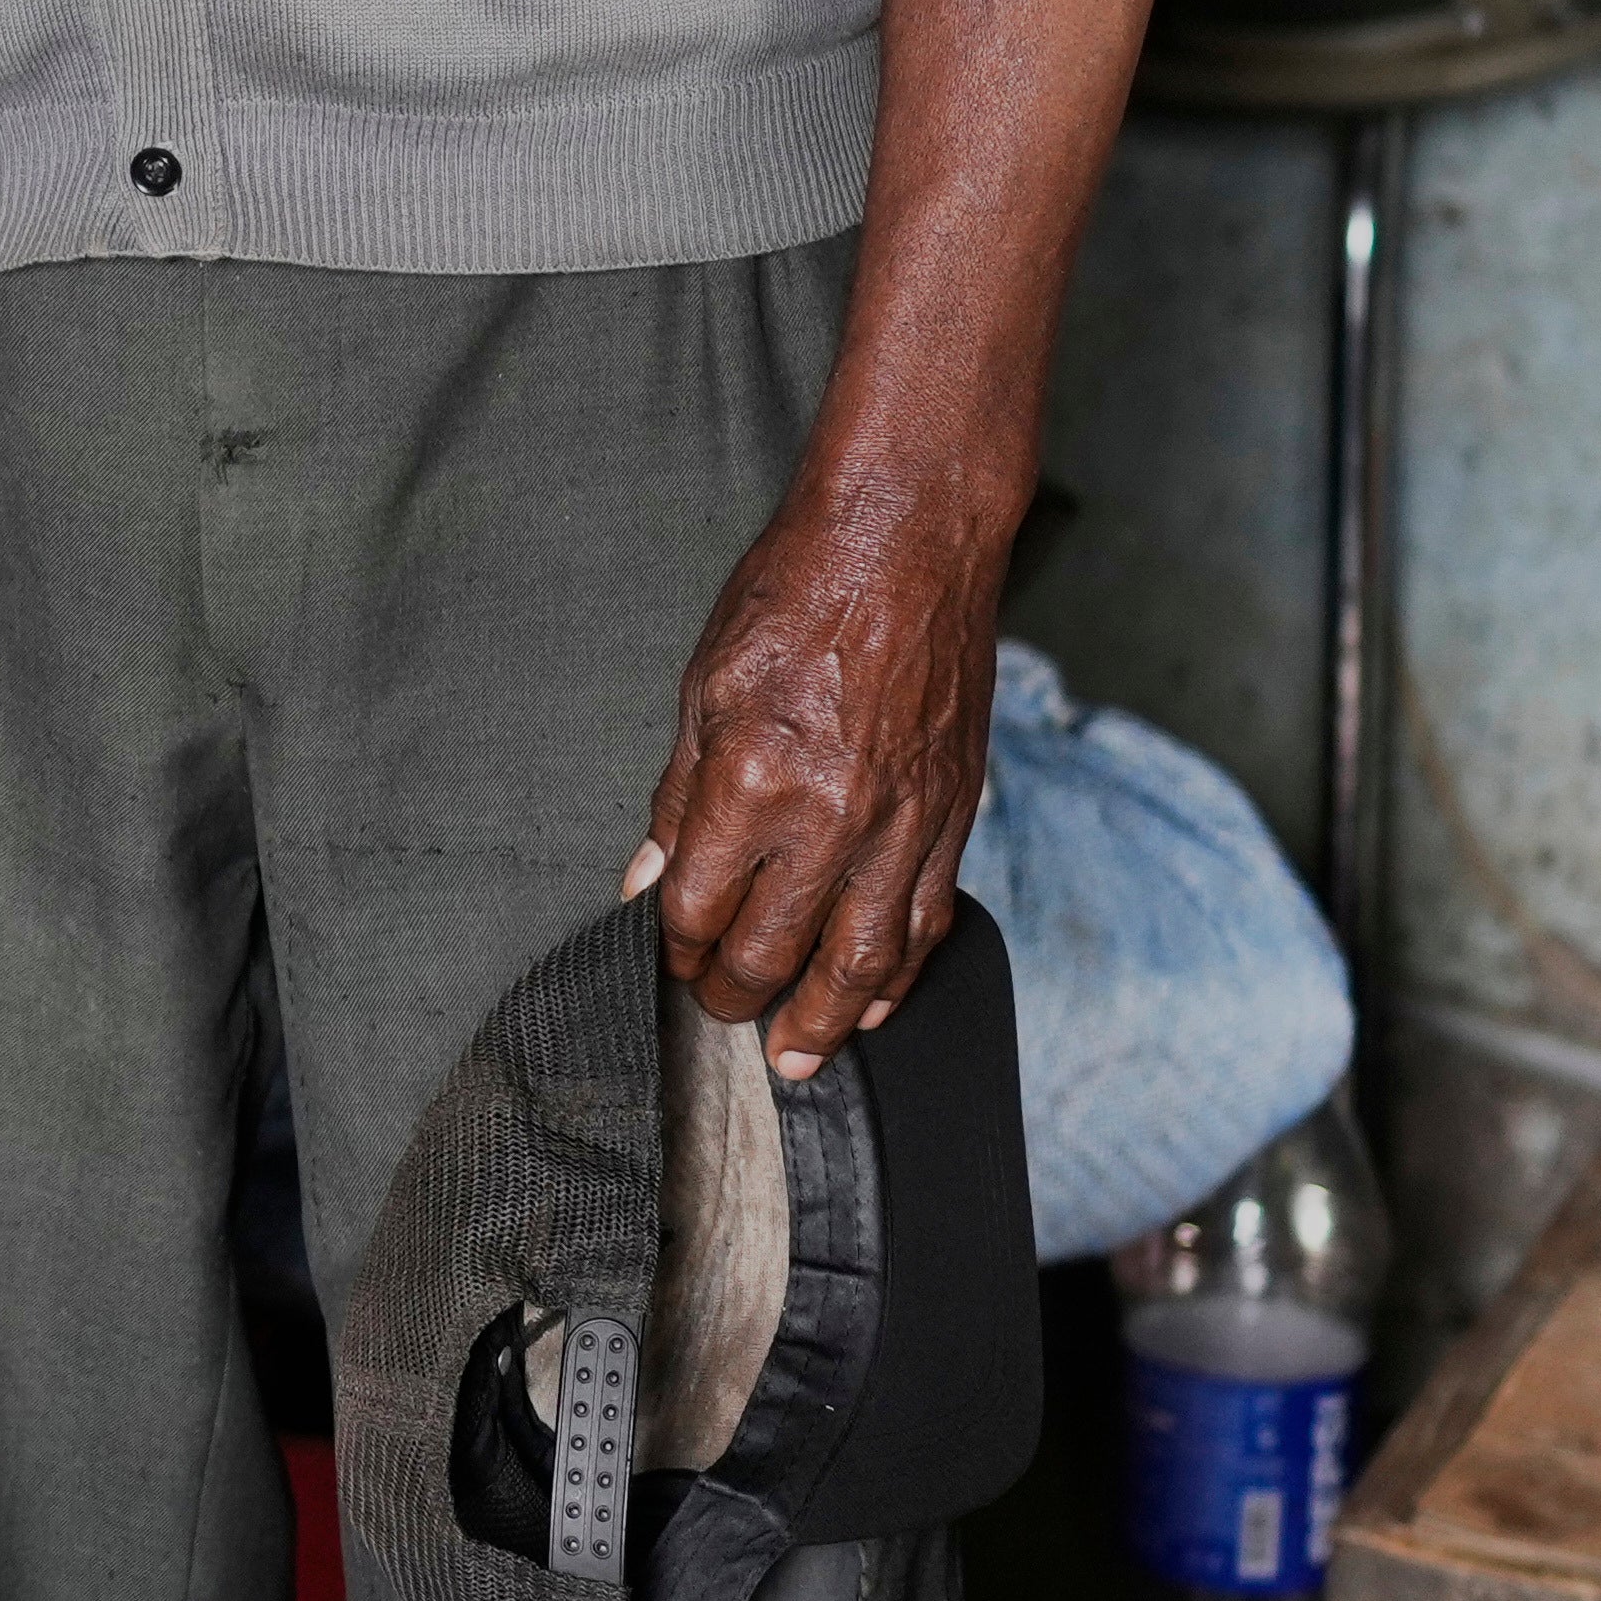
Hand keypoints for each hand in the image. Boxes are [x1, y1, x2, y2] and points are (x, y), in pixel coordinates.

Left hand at [630, 474, 1010, 1075]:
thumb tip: (649, 883)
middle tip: (718, 1008)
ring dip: (823, 1022)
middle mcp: (830, 819)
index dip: (677, 946)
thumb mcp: (703, 684)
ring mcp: (900, 824)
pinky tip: (875, 1001)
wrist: (909, 539)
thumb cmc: (796, 593)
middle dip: (735, 995)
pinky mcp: (951, 816)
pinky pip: (927, 922)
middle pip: (773, 951)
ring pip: (860, 961)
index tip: (672, 953)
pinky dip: (900, 974)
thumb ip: (677, 799)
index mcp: (751, 780)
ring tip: (797, 1060)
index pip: (700, 909)